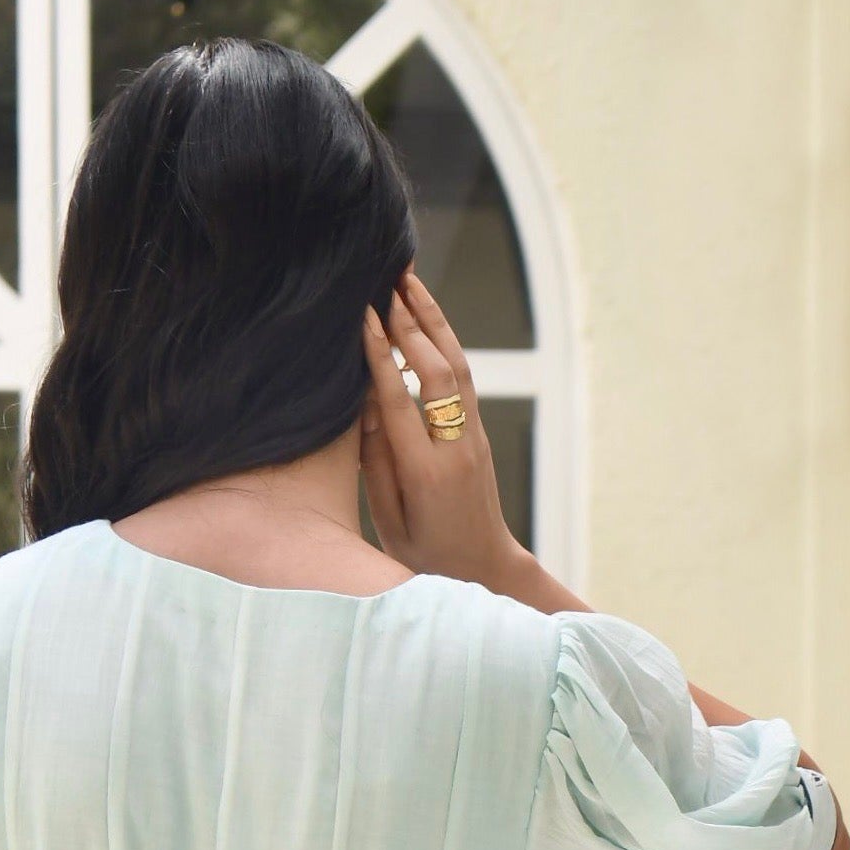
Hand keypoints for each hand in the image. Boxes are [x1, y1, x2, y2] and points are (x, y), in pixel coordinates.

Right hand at [358, 273, 520, 592]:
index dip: (382, 355)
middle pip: (436, 371)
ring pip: (456, 366)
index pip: (400, 401)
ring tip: (410, 281)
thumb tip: (367, 403)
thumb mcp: (390, 521)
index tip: (365, 315)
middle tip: (389, 280)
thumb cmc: (426, 556)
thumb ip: (376, 463)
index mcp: (426, 475)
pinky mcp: (478, 433)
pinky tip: (427, 318)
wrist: (484, 569)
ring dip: (434, 320)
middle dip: (412, 323)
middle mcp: (455, 448)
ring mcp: (473, 437)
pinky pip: (461, 378)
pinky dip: (443, 342)